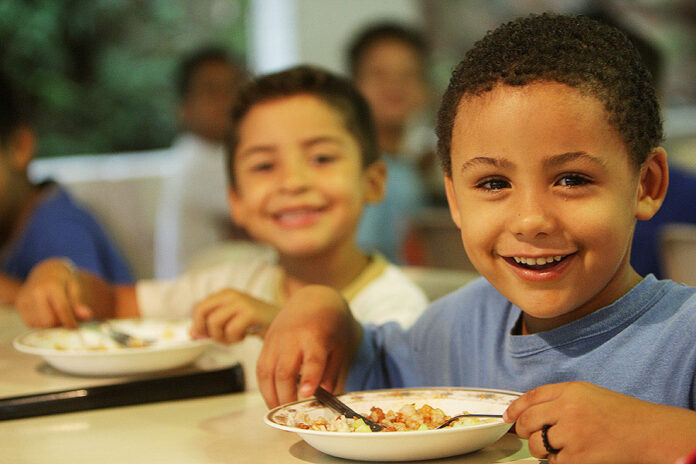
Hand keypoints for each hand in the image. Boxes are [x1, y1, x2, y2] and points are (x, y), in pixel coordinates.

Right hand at [15, 258, 92, 327]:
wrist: (45, 271)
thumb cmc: (63, 280)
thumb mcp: (74, 287)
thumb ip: (78, 303)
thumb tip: (88, 316)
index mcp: (52, 285)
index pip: (62, 308)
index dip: (69, 321)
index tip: (75, 328)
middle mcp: (36, 291)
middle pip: (49, 320)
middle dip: (60, 324)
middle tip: (66, 319)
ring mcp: (25, 298)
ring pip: (40, 324)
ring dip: (51, 325)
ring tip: (57, 314)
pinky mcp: (19, 305)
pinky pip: (31, 323)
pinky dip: (41, 323)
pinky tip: (47, 314)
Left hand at [190, 288, 278, 342]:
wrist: (282, 320)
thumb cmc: (255, 323)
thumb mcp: (230, 321)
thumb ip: (210, 326)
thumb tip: (192, 333)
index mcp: (224, 294)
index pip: (199, 308)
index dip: (198, 325)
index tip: (206, 336)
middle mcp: (230, 294)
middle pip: (201, 312)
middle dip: (206, 330)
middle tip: (220, 338)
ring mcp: (241, 302)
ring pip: (214, 323)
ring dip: (222, 337)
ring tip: (234, 337)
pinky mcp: (250, 313)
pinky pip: (231, 330)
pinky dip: (235, 339)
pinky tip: (245, 336)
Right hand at [256, 285, 361, 408]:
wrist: (313, 299)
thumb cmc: (331, 325)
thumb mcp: (340, 345)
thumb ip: (332, 371)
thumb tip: (324, 395)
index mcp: (315, 335)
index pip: (311, 359)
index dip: (308, 378)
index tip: (306, 395)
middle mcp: (292, 337)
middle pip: (284, 371)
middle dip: (286, 397)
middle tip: (293, 416)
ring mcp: (276, 339)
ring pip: (267, 372)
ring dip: (271, 396)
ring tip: (280, 413)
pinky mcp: (266, 342)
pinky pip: (260, 368)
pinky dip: (264, 386)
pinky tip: (272, 398)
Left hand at [504, 381, 695, 463]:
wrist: (648, 432)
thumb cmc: (620, 414)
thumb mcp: (587, 394)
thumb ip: (558, 398)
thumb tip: (527, 411)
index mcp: (569, 390)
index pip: (531, 397)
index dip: (515, 409)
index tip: (508, 417)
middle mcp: (567, 409)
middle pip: (528, 422)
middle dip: (523, 430)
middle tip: (528, 435)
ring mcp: (572, 433)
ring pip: (537, 444)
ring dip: (541, 449)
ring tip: (560, 446)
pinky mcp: (578, 457)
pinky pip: (554, 462)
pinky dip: (560, 461)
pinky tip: (574, 454)